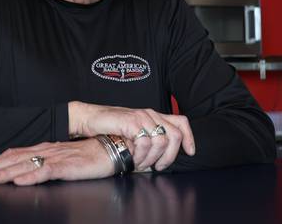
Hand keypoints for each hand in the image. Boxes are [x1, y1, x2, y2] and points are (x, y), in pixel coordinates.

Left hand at [0, 138, 114, 185]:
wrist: (115, 148)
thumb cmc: (92, 156)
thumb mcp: (65, 160)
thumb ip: (48, 164)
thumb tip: (29, 172)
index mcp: (47, 149)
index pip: (17, 153)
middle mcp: (49, 150)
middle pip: (16, 158)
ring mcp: (58, 157)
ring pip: (27, 164)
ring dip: (7, 173)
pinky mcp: (69, 165)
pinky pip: (47, 171)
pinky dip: (31, 175)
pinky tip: (20, 181)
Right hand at [68, 101, 194, 171]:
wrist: (91, 119)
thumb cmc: (112, 129)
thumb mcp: (135, 134)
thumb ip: (150, 141)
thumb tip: (163, 160)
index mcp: (154, 116)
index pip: (181, 122)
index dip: (189, 138)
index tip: (190, 152)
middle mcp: (151, 114)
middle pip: (175, 135)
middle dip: (170, 156)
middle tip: (159, 166)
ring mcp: (141, 117)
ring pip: (162, 141)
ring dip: (152, 158)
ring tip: (141, 163)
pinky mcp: (131, 122)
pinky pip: (145, 142)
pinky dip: (141, 155)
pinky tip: (133, 158)